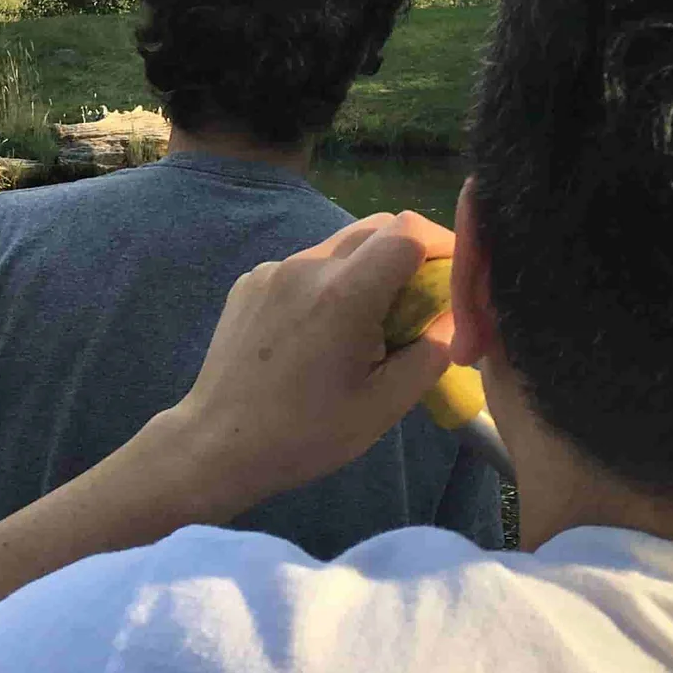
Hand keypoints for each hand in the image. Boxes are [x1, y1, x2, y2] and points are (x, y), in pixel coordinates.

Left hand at [162, 212, 456, 512]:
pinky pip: (305, 267)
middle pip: (376, 228)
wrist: (218, 443)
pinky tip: (321, 333)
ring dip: (368, 271)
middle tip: (422, 302)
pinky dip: (329, 284)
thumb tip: (450, 320)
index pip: (408, 232)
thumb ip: (429, 356)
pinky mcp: (250, 281)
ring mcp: (272, 270)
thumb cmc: (304, 435)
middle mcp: (306, 266)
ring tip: (369, 327)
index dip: (443, 244)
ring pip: (339, 247)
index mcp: (344, 294)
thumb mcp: (382, 407)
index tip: (455, 276)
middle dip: (410, 254)